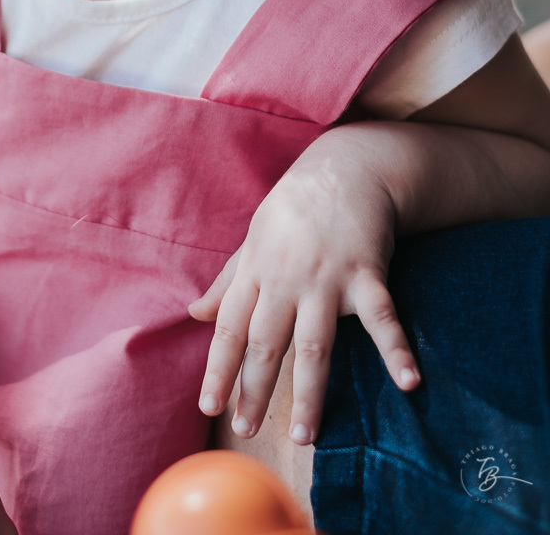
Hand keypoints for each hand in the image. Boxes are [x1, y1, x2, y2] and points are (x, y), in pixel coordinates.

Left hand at [188, 128, 420, 446]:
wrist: (345, 167)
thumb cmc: (295, 209)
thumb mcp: (254, 240)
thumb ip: (228, 282)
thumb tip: (195, 314)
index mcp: (257, 271)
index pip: (230, 328)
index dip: (219, 368)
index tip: (208, 407)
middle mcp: (286, 279)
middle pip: (266, 343)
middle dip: (253, 390)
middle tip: (245, 431)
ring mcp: (327, 278)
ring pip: (315, 343)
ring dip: (310, 392)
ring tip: (305, 436)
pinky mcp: (366, 273)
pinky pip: (381, 317)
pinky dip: (396, 349)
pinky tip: (409, 383)